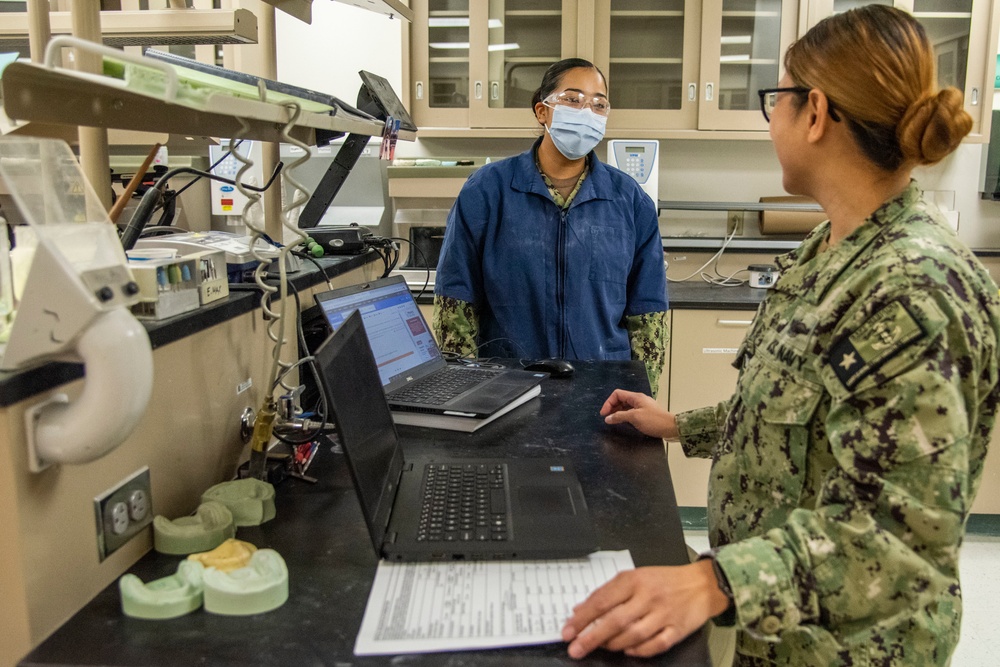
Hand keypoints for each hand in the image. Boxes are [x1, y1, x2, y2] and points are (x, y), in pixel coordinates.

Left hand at [561, 560, 729, 658]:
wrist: (702, 583)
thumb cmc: (664, 580)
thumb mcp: (634, 577)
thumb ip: (607, 593)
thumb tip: (580, 609)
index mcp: (634, 580)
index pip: (602, 600)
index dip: (582, 618)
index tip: (568, 630)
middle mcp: (648, 597)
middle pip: (616, 621)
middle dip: (592, 637)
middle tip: (576, 648)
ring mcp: (664, 614)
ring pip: (634, 635)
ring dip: (613, 645)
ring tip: (601, 647)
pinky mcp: (677, 629)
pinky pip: (656, 645)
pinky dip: (639, 651)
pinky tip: (628, 651)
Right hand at [600, 389, 678, 438]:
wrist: (671, 427)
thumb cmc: (653, 421)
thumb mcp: (634, 417)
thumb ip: (620, 416)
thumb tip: (607, 418)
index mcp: (636, 397)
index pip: (617, 394)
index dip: (608, 403)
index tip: (604, 414)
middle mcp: (638, 399)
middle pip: (621, 399)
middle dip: (612, 407)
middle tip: (606, 418)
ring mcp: (642, 406)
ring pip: (626, 406)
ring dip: (618, 412)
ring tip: (612, 420)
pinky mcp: (645, 413)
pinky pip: (631, 411)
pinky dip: (624, 415)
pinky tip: (622, 422)